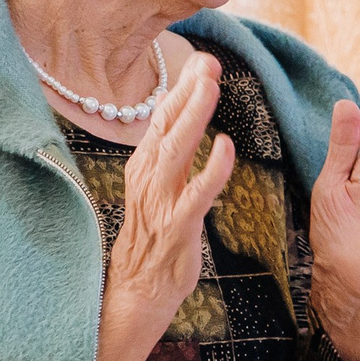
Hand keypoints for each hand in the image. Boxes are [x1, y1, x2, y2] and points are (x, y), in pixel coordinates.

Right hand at [94, 53, 236, 360]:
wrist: (133, 298)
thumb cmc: (151, 249)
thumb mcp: (156, 197)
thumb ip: (167, 160)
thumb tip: (176, 123)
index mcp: (143, 174)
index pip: (159, 123)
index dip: (179, 91)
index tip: (199, 62)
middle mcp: (147, 184)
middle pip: (166, 129)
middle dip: (187, 94)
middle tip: (208, 62)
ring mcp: (159, 207)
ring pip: (176, 154)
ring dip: (194, 119)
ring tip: (212, 88)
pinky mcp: (175, 231)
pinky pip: (195, 197)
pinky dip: (211, 171)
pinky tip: (226, 148)